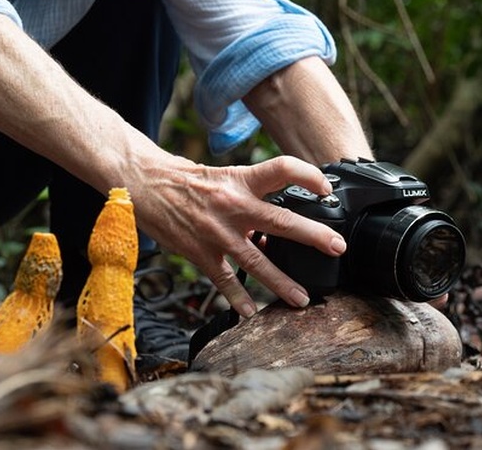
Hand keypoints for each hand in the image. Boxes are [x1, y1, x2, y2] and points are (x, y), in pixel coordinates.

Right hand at [132, 155, 344, 317]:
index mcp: (241, 180)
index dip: (308, 176)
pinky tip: (250, 312)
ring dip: (282, 283)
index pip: (282, 169)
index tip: (327, 189)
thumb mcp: (225, 177)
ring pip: (257, 262)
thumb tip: (280, 221)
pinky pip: (224, 280)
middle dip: (314, 236)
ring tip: (302, 298)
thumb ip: (252, 196)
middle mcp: (233, 205)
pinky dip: (238, 298)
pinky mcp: (200, 252)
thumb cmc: (187, 180)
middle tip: (337, 247)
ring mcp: (217, 232)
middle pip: (282, 221)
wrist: (144, 182)